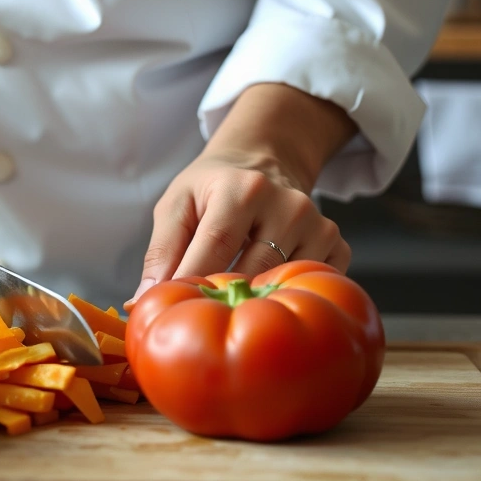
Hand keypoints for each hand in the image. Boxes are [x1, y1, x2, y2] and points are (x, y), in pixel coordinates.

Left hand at [127, 83, 357, 307]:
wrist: (262, 161)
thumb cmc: (212, 189)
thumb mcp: (177, 204)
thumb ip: (161, 252)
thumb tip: (143, 300)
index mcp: (243, 189)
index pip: (216, 247)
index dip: (192, 283)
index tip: (172, 311)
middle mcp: (287, 205)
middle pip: (252, 271)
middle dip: (220, 298)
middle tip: (198, 318)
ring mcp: (318, 225)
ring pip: (282, 284)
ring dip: (254, 301)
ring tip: (230, 307)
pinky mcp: (336, 244)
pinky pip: (314, 285)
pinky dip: (288, 296)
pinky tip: (267, 294)